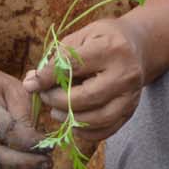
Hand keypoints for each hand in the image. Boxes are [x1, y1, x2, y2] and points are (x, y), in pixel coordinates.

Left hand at [22, 17, 147, 148]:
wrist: (137, 46)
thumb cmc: (102, 39)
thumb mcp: (81, 37)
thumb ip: (56, 60)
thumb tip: (31, 84)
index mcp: (111, 48)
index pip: (73, 67)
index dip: (47, 78)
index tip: (31, 84)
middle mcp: (126, 74)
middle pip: (85, 98)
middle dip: (57, 100)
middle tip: (45, 96)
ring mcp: (131, 95)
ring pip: (96, 119)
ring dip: (69, 118)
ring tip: (56, 111)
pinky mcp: (131, 111)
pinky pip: (105, 131)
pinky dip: (84, 131)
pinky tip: (72, 120)